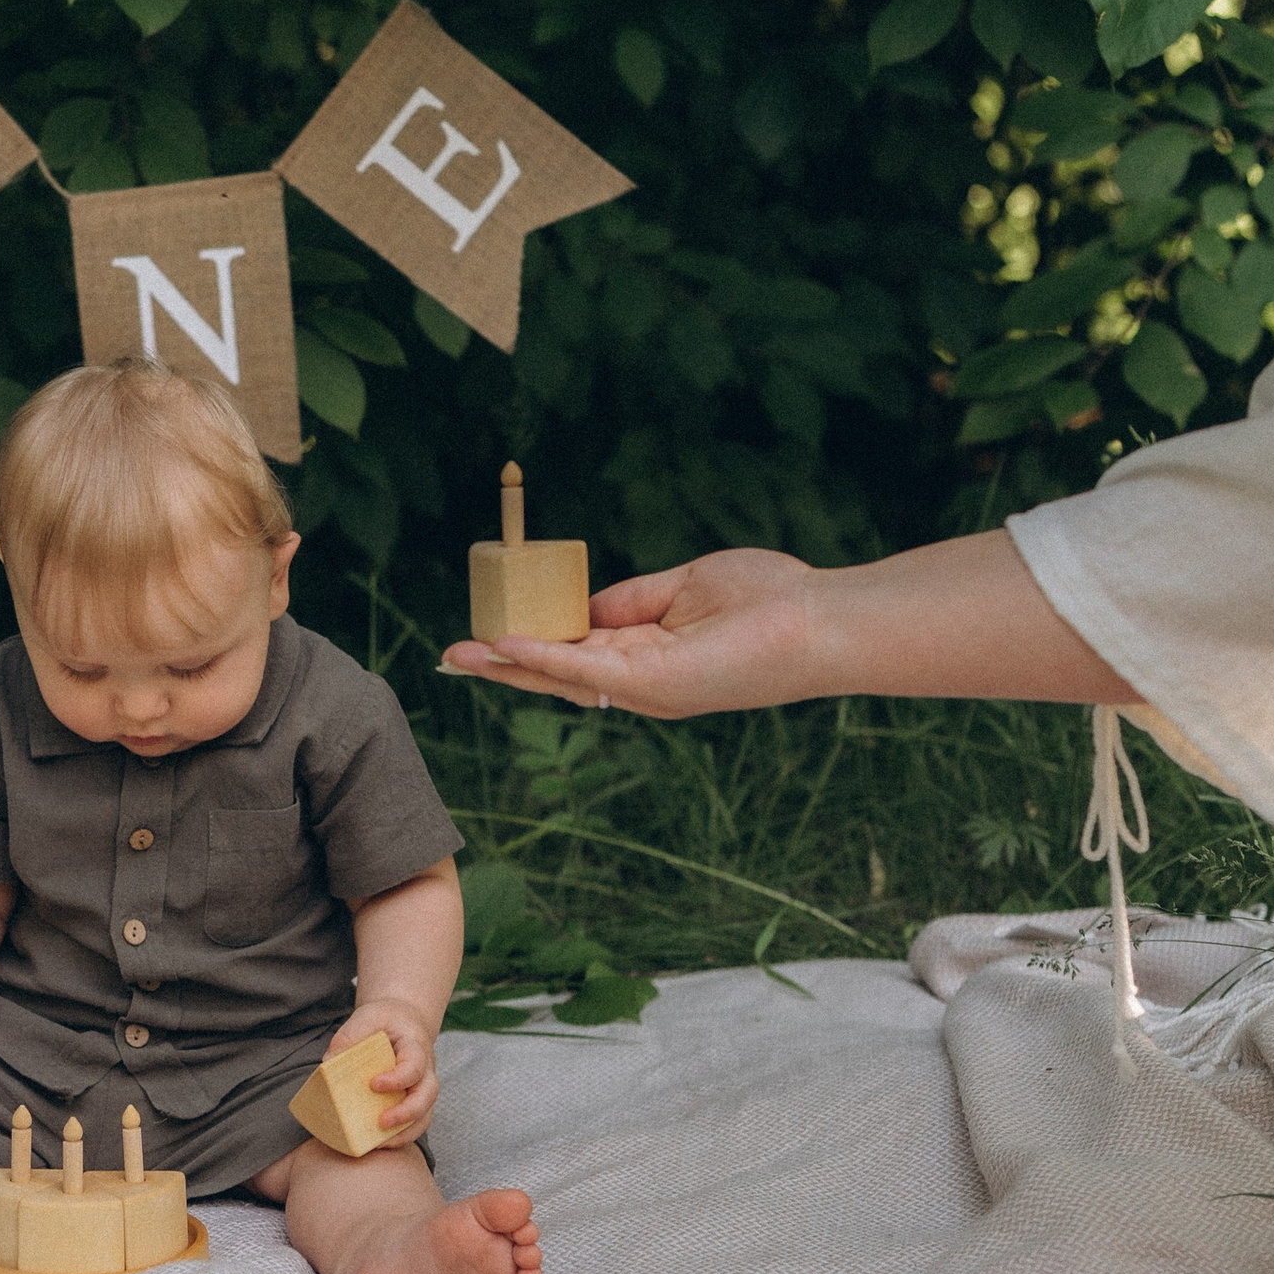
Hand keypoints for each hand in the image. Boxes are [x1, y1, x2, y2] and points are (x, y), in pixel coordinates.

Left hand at [334, 998, 437, 1137]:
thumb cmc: (385, 1020)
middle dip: (407, 1113)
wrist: (404, 1021)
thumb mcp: (367, 1016)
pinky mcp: (414, 1101)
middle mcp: (426, 1070)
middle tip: (382, 1122)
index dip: (398, 1078)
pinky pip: (414, 1124)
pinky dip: (399, 1137)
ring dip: (405, 1133)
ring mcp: (423, 1088)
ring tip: (379, 1144)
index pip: (415, 1065)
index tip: (374, 1084)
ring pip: (425, 1115)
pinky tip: (377, 1144)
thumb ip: (349, 1036)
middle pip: (428, 1095)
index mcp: (417, 1046)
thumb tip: (328, 1064)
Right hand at [443, 550, 821, 721]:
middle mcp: (642, 682)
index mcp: (651, 657)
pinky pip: (586, 670)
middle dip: (505, 665)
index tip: (493, 629)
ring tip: (461, 656)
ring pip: (562, 678)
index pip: (579, 652)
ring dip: (508, 667)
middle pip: (558, 674)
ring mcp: (647, 688)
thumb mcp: (686, 585)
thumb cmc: (769, 598)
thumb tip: (585, 606)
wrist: (818, 620)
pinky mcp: (654, 685)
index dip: (534, 641)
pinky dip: (543, 659)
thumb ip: (632, 599)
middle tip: (454, 656)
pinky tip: (507, 648)